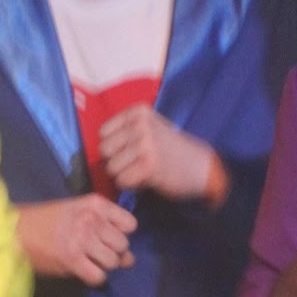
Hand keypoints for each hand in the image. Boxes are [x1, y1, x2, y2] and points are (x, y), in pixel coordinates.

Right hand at [16, 195, 135, 285]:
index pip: (130, 224)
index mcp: (95, 204)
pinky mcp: (72, 259)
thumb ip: (106, 230)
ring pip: (113, 262)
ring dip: (103, 266)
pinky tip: (82, 271)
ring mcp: (82, 239)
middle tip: (96, 253)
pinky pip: (98, 276)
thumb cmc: (45, 221)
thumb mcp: (78, 214)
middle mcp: (91, 219)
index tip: (108, 237)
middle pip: (123, 245)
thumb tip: (130, 258)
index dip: (122, 234)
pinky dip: (93, 278)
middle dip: (113, 253)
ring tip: (88, 262)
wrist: (14, 231)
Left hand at [97, 105, 224, 204]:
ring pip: (112, 168)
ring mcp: (146, 143)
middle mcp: (141, 124)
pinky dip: (133, 185)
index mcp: (138, 112)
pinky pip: (123, 181)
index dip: (116, 148)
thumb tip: (93, 152)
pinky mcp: (150, 164)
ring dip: (126, 175)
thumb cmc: (171, 152)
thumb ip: (124, 133)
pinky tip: (149, 179)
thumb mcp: (149, 129)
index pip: (104, 133)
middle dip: (117, 162)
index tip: (135, 150)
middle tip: (138, 163)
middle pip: (104, 150)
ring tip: (146, 170)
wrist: (203, 167)